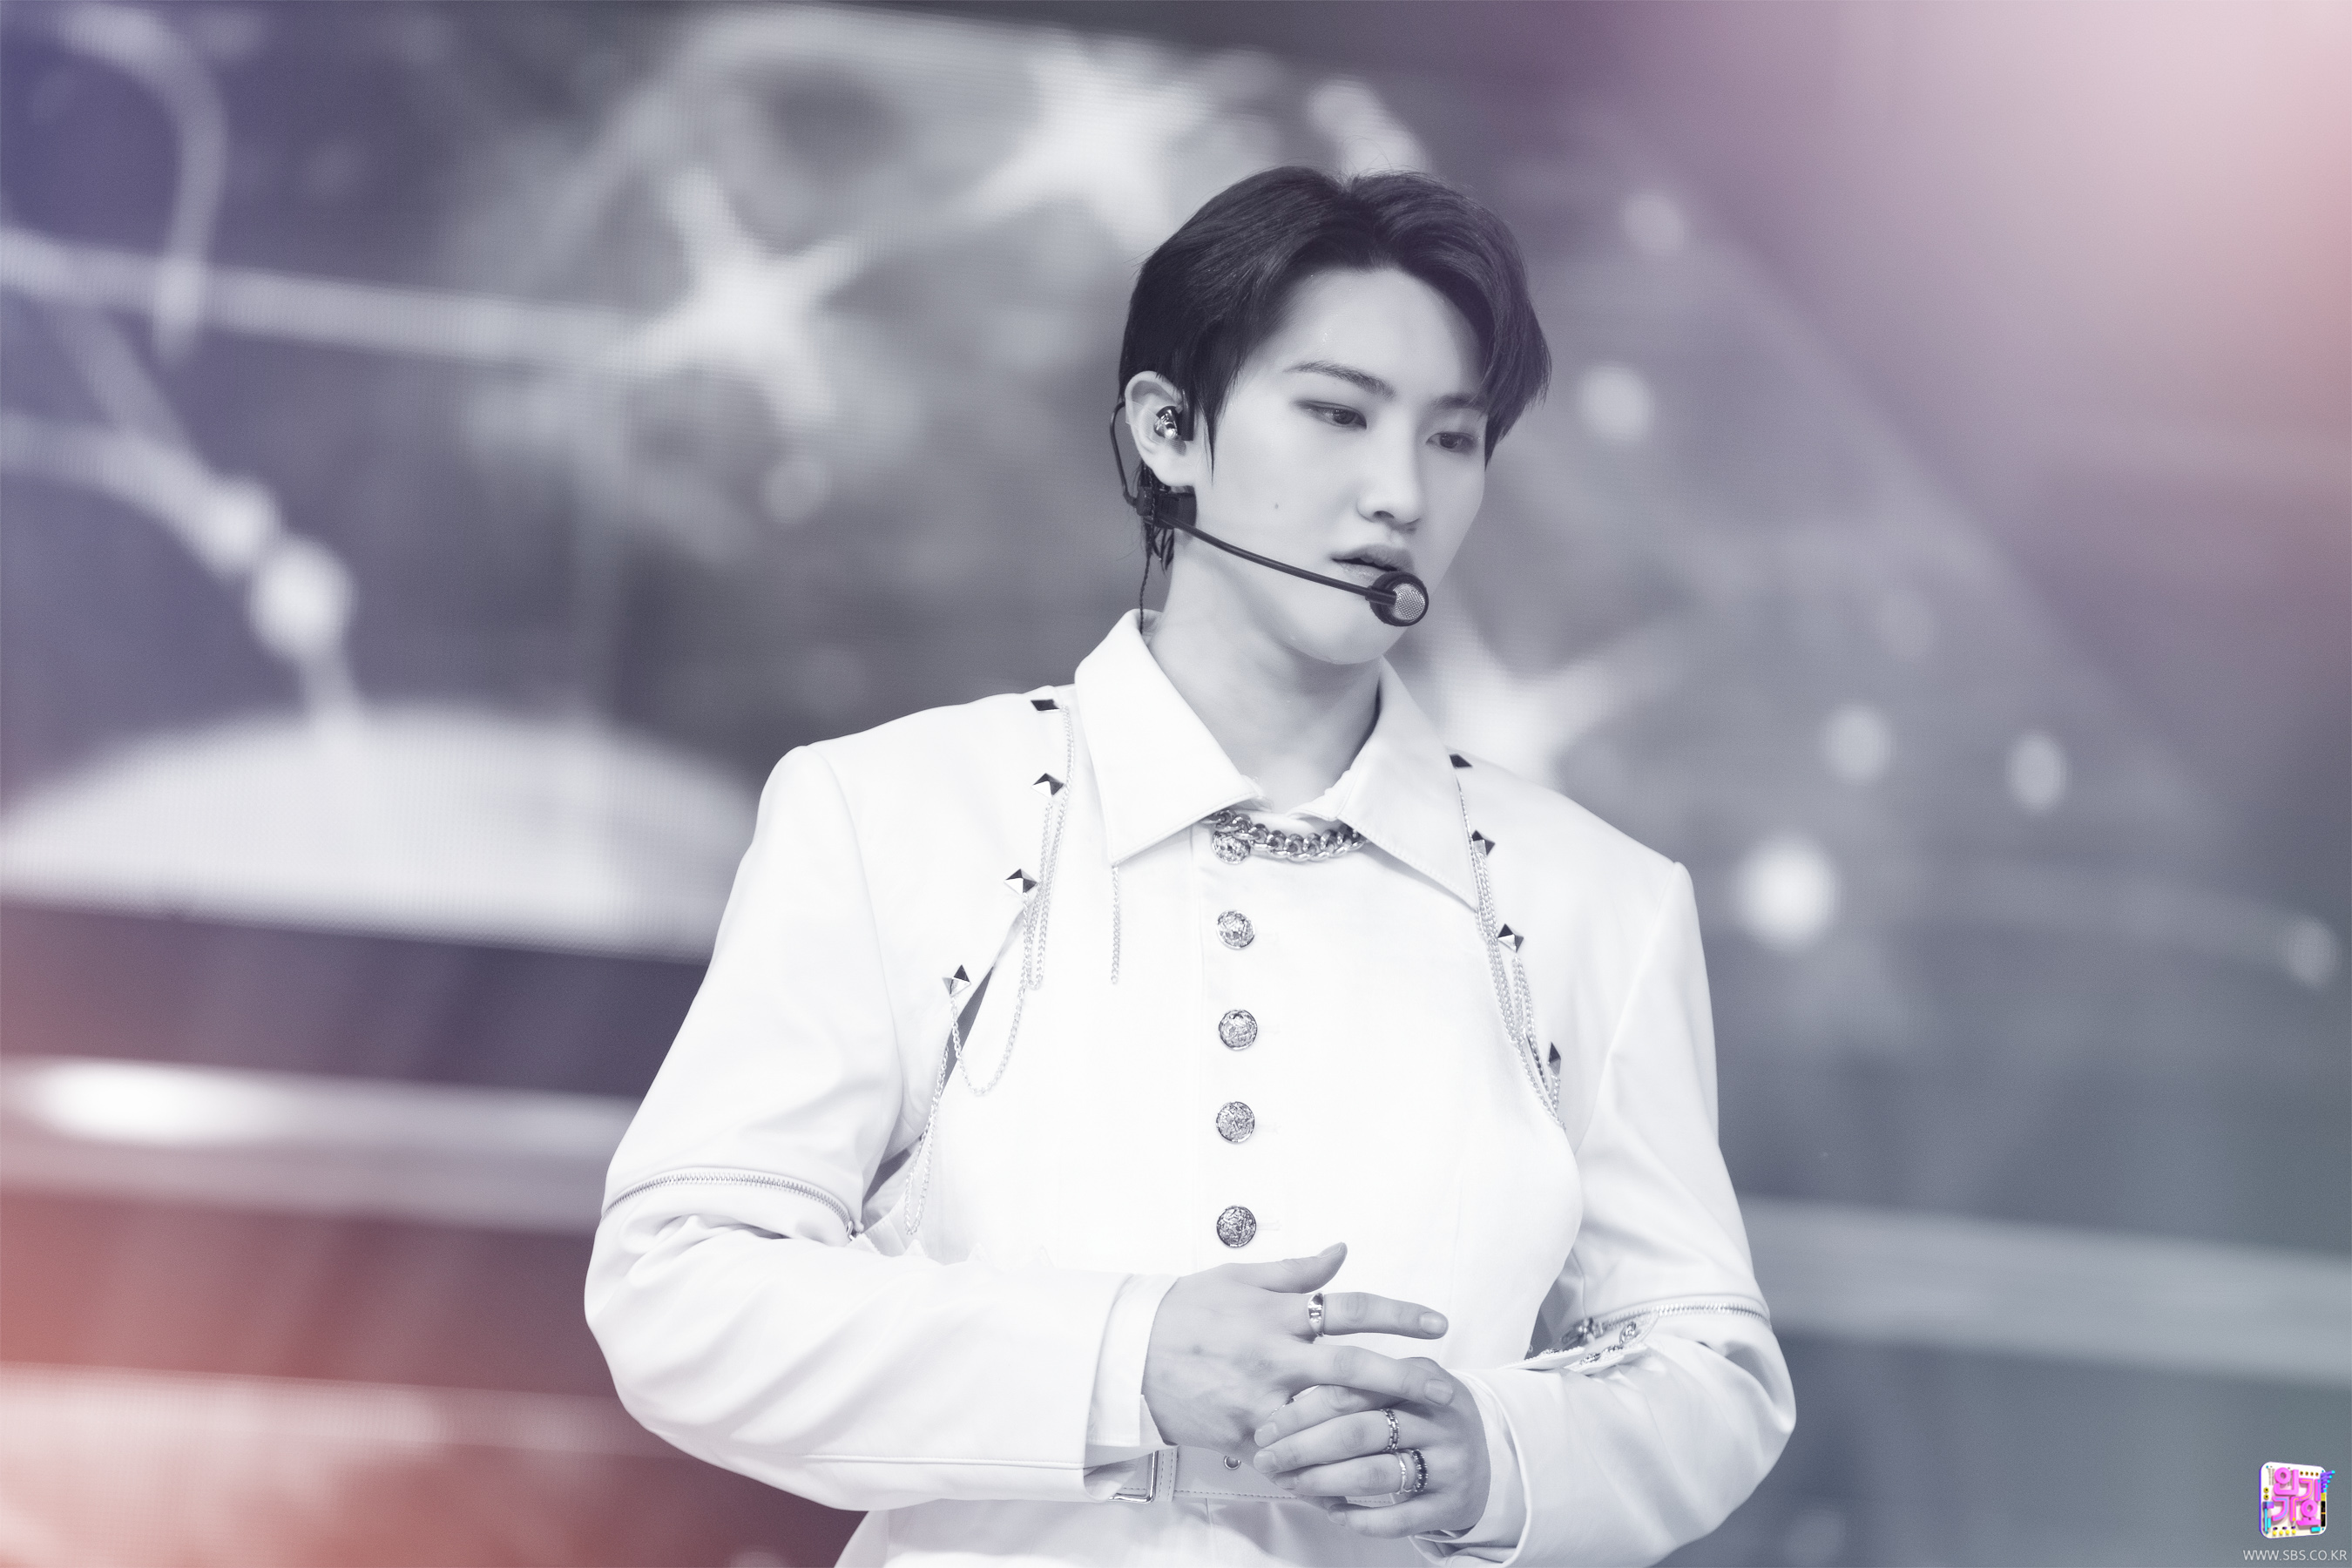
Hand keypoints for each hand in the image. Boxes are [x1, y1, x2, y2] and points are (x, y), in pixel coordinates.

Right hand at [1141, 1242, 1452, 1457]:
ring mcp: (1260, 1400)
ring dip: (1372, 1428)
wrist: (1130, 1355)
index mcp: (1276, 1313)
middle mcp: (1274, 1356)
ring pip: (1328, 1418)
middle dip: (1403, 1379)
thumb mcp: (1238, 1278)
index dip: (1398, 1314)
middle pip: (1353, 1367)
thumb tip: (1341, 1252)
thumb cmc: (1184, 1311)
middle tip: (1444, 1388)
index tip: (1435, 1324)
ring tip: (1412, 1436)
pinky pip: (1294, 1453)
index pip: (1350, 1308)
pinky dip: (1325, 1463)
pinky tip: (1358, 1473)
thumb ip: (1295, 1271)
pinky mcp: (1246, 1435)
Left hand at [1250, 1366, 1491, 1537]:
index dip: (1302, 1410)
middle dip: (1303, 1448)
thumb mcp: (1401, 1385)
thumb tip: (1282, 1402)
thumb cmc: (1423, 1416)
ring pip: (1375, 1474)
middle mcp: (1438, 1419)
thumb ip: (1355, 1385)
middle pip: (1358, 1431)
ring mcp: (1449, 1463)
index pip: (1351, 1390)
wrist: (1489, 1456)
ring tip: (1292, 1484)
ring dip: (1324, 1482)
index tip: (1265, 1427)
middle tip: (1267, 1460)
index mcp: (1419, 1378)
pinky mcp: (1451, 1504)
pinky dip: (1359, 1518)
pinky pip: (1399, 1519)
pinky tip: (1333, 1512)